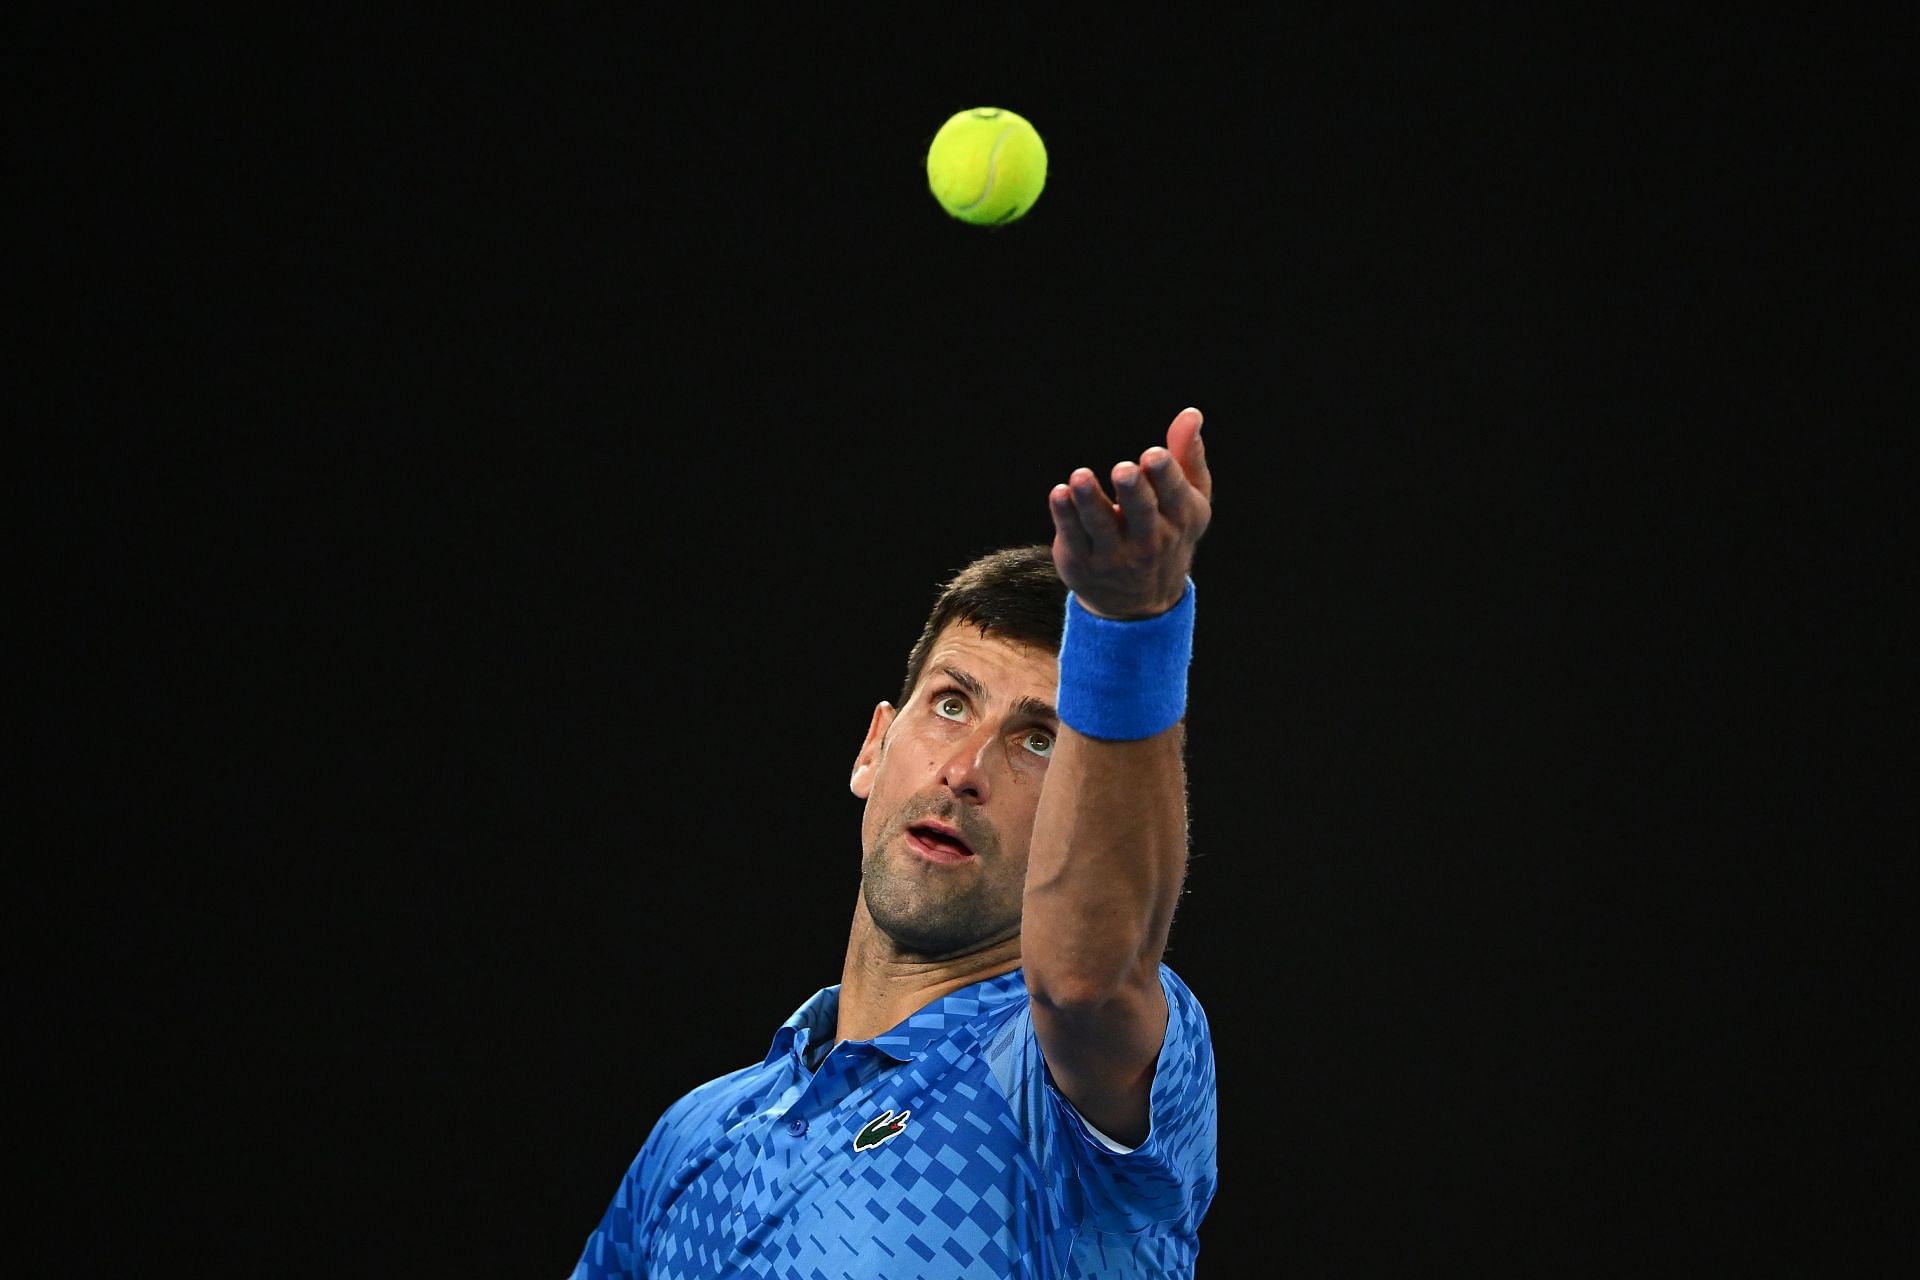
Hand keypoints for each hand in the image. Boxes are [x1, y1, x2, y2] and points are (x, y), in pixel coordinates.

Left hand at [1048, 406, 1213, 618]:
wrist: (1140, 601)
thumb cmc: (1167, 531)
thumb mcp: (1187, 499)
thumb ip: (1187, 455)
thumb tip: (1190, 413)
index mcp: (1179, 518)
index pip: (1173, 495)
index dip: (1164, 475)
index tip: (1153, 456)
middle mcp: (1149, 540)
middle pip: (1140, 512)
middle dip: (1133, 490)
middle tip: (1124, 470)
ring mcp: (1114, 555)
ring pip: (1100, 526)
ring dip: (1090, 500)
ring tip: (1080, 478)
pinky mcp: (1082, 562)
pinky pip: (1073, 537)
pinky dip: (1065, 516)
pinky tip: (1059, 494)